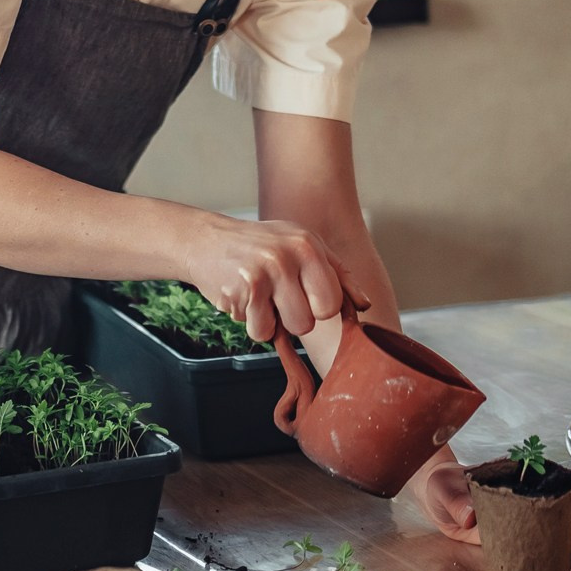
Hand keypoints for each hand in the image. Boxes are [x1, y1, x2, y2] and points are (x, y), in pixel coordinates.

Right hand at [182, 212, 368, 344]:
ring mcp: (260, 275)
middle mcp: (286, 258)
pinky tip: (242, 299)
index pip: (332, 302)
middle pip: (308, 322)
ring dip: (270, 322)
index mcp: (307, 246)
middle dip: (293, 318)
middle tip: (277, 297)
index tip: (302, 294)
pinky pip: (257, 331)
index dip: (318, 307)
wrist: (205, 240)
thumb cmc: (260, 245)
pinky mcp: (238, 293)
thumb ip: (337, 275)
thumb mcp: (303, 246)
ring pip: (282, 331)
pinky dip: (250, 322)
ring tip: (259, 298)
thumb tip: (364, 305)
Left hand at [410, 456, 570, 569]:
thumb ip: (457, 502)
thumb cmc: (442, 484)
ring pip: (558, 532)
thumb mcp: (447, 490)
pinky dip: (551, 559)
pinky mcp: (515, 538)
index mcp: (521, 478)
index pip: (561, 487)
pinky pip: (539, 548)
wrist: (432, 497)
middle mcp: (529, 497)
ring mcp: (524, 518)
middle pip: (567, 512)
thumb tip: (469, 518)